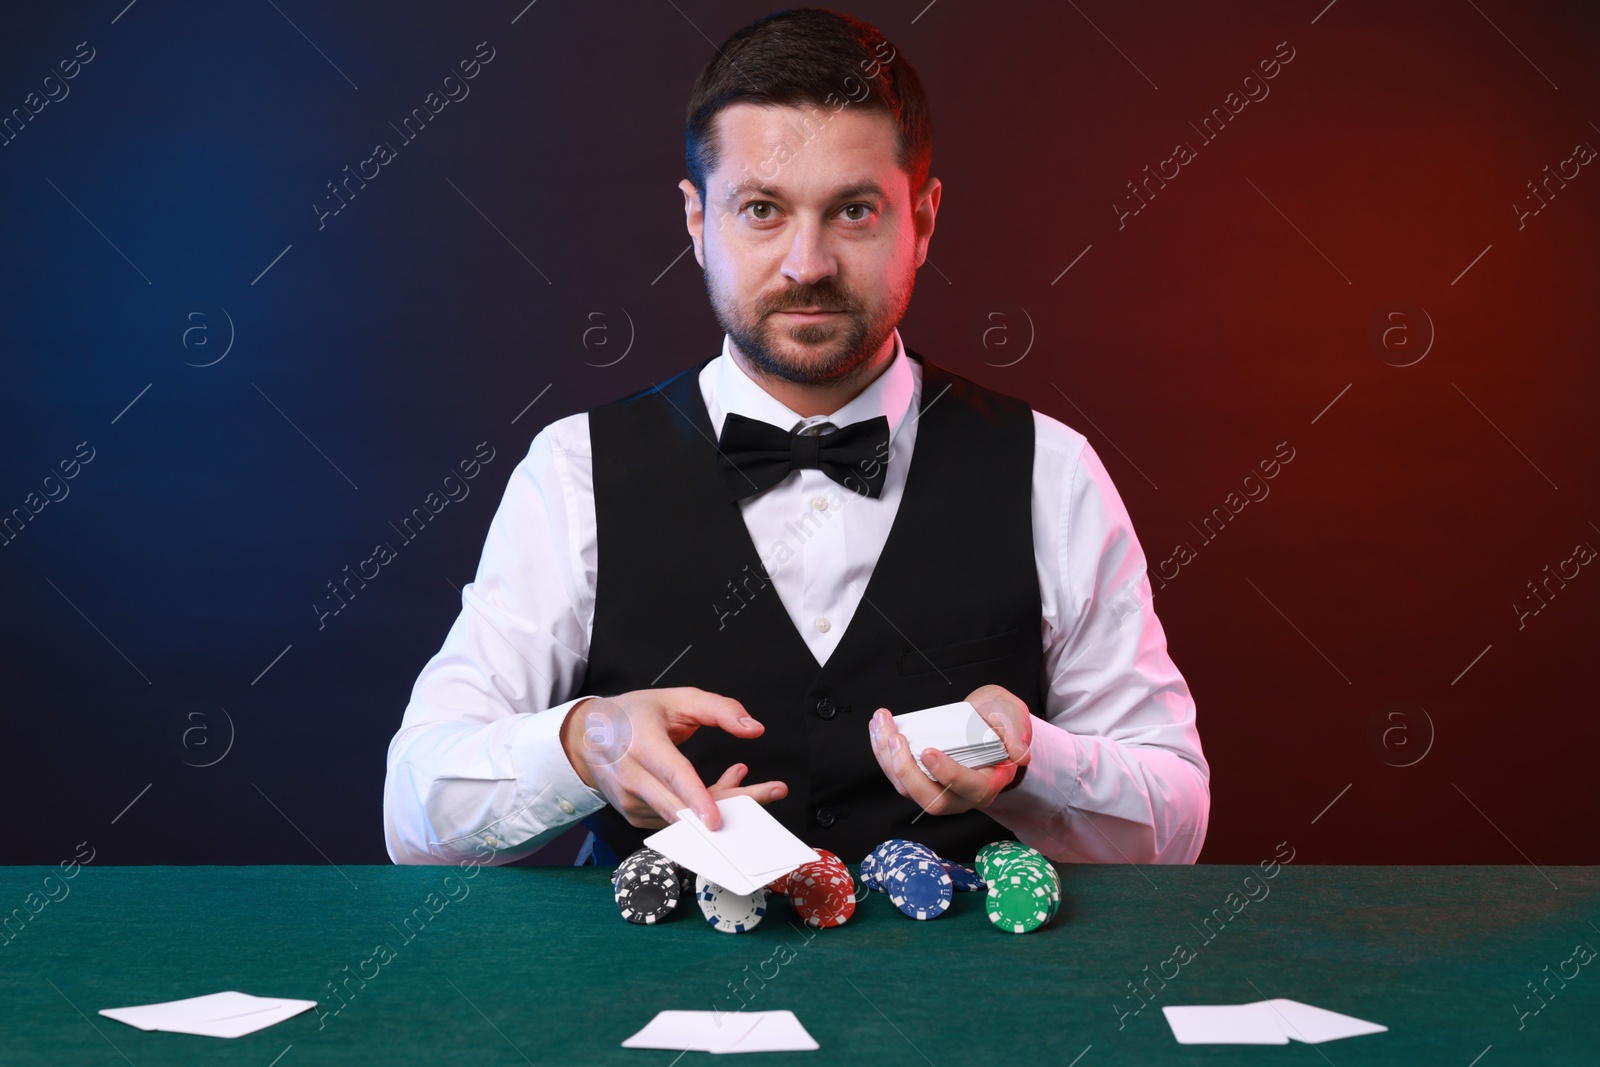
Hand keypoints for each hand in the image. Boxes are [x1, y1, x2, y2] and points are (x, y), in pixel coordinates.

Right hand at [559, 687, 786, 829]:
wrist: (587, 736)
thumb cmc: (634, 714)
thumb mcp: (677, 698)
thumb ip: (719, 709)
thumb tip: (754, 728)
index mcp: (641, 743)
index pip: (672, 775)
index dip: (696, 798)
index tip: (715, 820)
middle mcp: (632, 777)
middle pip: (684, 806)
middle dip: (730, 806)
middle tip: (771, 791)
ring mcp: (632, 802)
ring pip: (685, 816)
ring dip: (721, 803)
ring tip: (740, 776)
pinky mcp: (637, 817)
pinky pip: (678, 819)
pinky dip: (703, 808)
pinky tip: (719, 788)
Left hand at [868, 684, 1032, 816]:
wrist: (986, 722)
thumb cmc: (999, 722)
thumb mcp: (1014, 719)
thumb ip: (1016, 732)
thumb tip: (1019, 754)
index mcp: (988, 782)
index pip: (969, 788)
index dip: (948, 774)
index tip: (929, 751)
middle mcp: (960, 794)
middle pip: (931, 799)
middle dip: (906, 770)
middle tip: (895, 737)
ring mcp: (937, 788)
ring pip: (907, 788)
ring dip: (887, 758)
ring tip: (880, 724)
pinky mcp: (920, 778)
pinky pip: (897, 774)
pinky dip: (883, 751)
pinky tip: (878, 727)